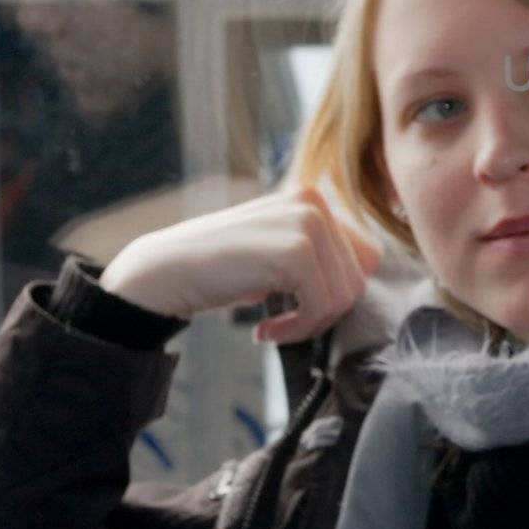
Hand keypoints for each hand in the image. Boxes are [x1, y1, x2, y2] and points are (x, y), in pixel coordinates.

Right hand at [99, 186, 383, 343]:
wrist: (162, 272)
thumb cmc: (220, 268)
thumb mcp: (277, 250)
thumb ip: (318, 253)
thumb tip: (366, 271)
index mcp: (312, 198)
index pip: (365, 254)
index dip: (338, 290)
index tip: (302, 307)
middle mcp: (314, 202)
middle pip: (359, 276)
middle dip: (325, 311)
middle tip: (286, 324)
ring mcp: (306, 223)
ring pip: (345, 294)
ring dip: (310, 323)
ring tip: (273, 328)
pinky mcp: (296, 251)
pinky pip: (322, 305)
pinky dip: (297, 328)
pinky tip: (263, 330)